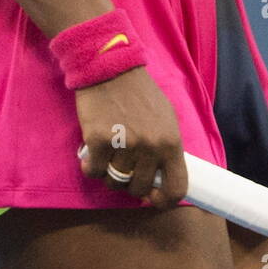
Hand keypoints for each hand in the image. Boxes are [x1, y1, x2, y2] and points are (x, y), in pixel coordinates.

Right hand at [74, 67, 187, 210]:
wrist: (111, 68)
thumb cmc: (140, 94)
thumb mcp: (166, 118)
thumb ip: (166, 147)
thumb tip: (162, 176)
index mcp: (171, 142)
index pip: (177, 187)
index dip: (165, 200)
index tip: (153, 198)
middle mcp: (150, 147)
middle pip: (139, 189)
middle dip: (130, 184)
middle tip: (124, 168)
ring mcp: (124, 145)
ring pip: (115, 182)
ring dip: (109, 174)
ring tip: (108, 157)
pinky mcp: (99, 141)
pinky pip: (94, 172)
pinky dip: (91, 166)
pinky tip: (93, 154)